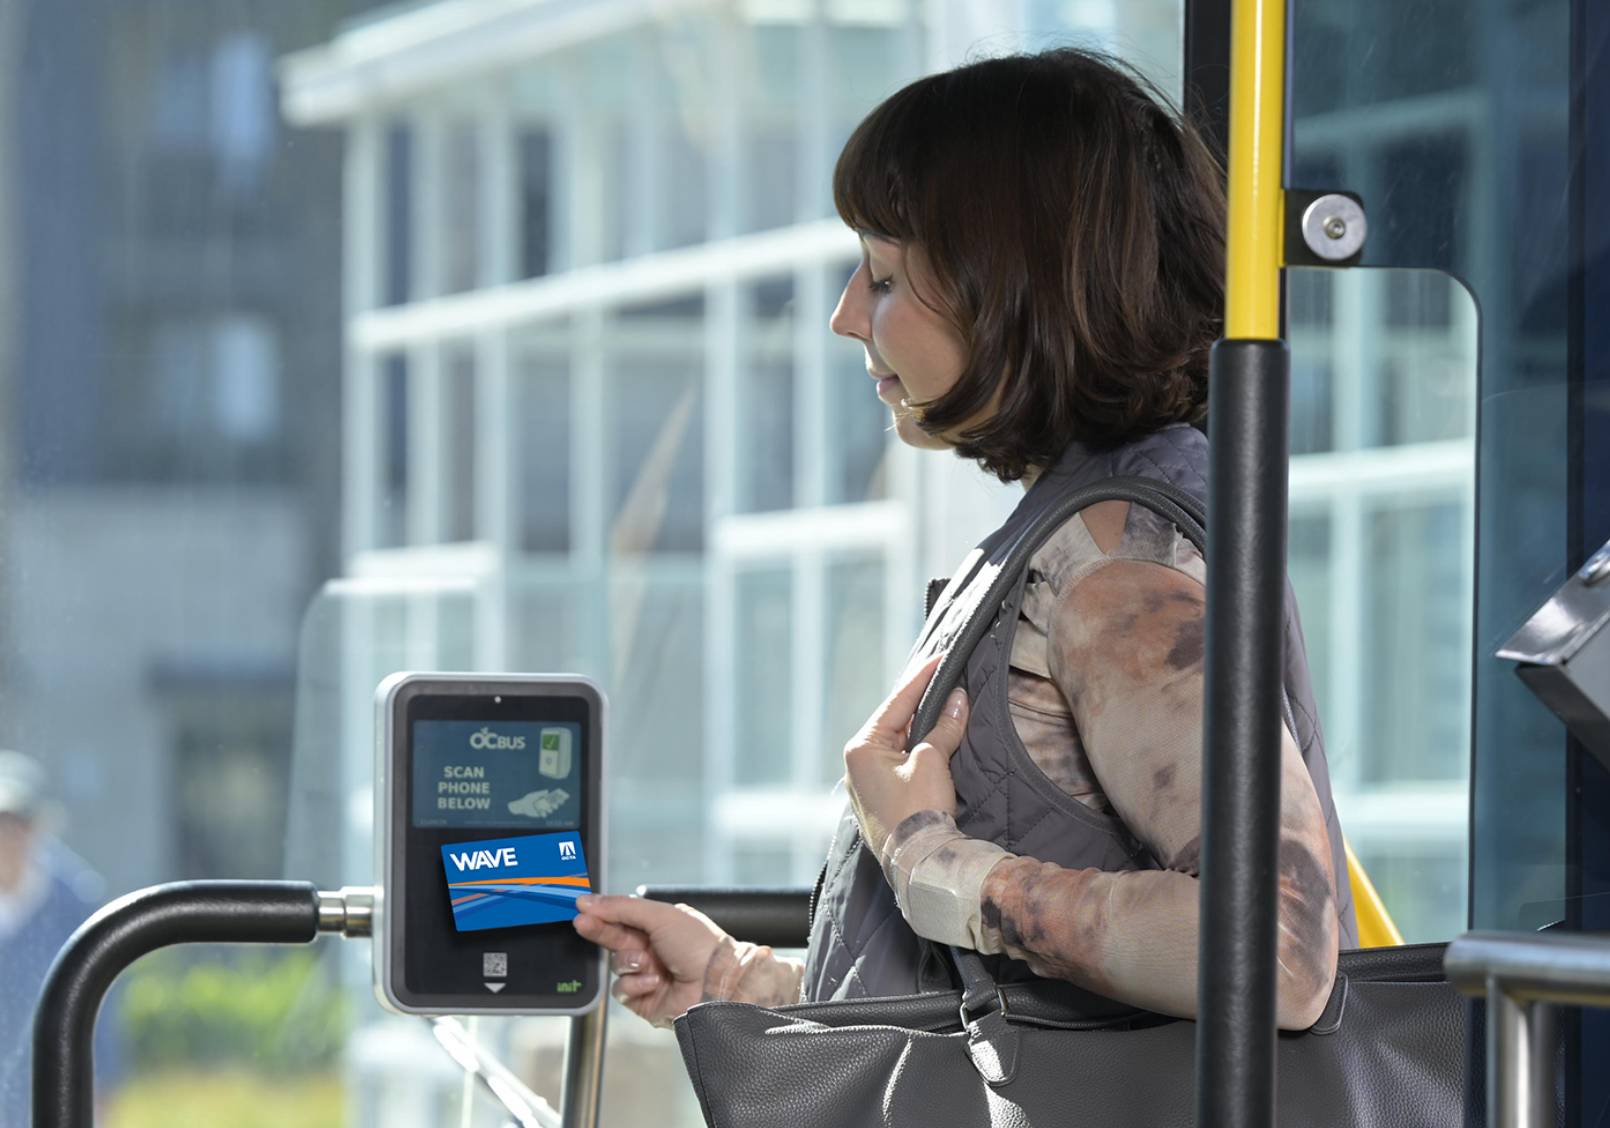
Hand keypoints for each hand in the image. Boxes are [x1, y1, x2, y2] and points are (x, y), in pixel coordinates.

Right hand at [572, 895, 726, 1026]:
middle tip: (583, 923)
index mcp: (659, 926)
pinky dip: (635, 985)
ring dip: (628, 962)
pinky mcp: (644, 999)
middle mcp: (652, 949)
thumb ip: (622, 907)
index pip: (622, 917)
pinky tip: (654, 982)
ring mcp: (647, 974)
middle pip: (613, 939)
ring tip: (646, 962)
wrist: (716, 985)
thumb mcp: (660, 916)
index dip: (601, 913)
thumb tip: (590, 900)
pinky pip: (622, 990)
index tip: (581, 908)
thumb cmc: (698, 945)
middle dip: (599, 931)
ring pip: (616, 966)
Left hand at [843, 652, 969, 859]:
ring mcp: (866, 783)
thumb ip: (944, 727)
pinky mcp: (880, 799)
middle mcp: (857, 762)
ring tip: (946, 703)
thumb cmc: (918, 811)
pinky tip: (935, 740)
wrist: (917, 864)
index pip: (897, 702)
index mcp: (862, 747)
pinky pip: (900, 763)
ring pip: (898, 743)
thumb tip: (958, 700)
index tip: (941, 657)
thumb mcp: (933, 761)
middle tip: (947, 677)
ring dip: (922, 727)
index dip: (922, 678)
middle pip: (896, 721)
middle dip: (923, 702)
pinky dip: (918, 749)